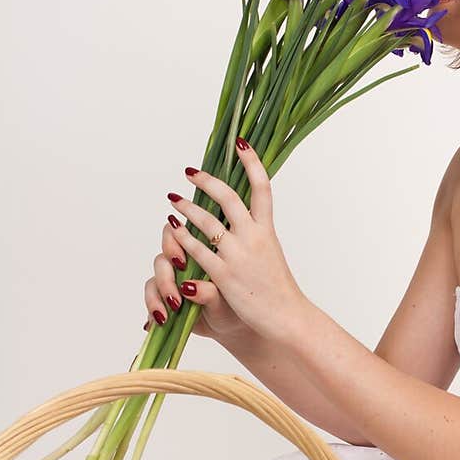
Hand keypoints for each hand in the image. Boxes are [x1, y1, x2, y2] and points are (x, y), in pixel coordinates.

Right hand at [144, 215, 249, 346]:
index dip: (174, 241)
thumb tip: (188, 287)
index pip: (180, 233)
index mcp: (202, 252)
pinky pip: (152, 295)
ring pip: (156, 274)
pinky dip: (154, 306)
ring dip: (161, 290)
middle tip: (176, 286)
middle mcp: (184, 261)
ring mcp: (172, 277)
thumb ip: (209, 292)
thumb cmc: (233, 306)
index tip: (181, 262)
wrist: (231, 329)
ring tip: (174, 307)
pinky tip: (161, 319)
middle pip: (164, 251)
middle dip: (166, 269)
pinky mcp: (164, 295)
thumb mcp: (225, 301)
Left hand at [156, 138, 305, 344]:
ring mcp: (237, 254)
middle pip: (228, 196)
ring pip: (205, 220)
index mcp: (267, 230)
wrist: (286, 317)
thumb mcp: (271, 256)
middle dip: (206, 180)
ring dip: (186, 207)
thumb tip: (242, 222)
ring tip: (174, 201)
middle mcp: (253, 236)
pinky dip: (181, 238)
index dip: (252, 162)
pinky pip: (196, 249)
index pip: (262, 187)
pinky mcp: (223, 273)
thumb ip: (255, 237)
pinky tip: (173, 230)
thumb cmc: (278, 291)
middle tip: (190, 173)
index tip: (241, 143)